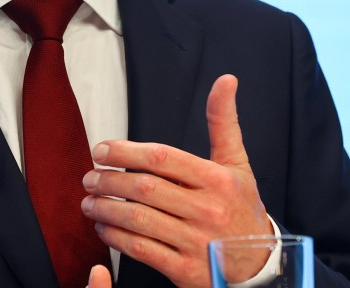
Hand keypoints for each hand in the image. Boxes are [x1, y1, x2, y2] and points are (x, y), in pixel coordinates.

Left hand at [80, 74, 271, 287]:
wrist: (259, 264)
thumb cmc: (242, 207)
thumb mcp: (237, 163)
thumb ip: (223, 122)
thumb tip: (225, 80)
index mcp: (217, 180)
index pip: (162, 158)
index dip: (126, 151)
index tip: (101, 150)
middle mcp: (207, 209)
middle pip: (145, 188)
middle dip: (109, 180)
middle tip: (90, 177)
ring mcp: (197, 242)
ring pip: (139, 220)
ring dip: (106, 209)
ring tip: (90, 202)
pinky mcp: (186, 270)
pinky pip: (142, 251)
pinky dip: (116, 239)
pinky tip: (105, 229)